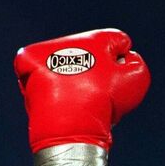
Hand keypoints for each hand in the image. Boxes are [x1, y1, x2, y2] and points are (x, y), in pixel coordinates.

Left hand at [15, 28, 149, 151]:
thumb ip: (137, 65)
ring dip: (77, 82)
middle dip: (99, 74)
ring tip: (80, 103)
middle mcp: (70, 40)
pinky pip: (46, 76)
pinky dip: (53, 87)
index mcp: (95, 40)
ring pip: (69, 67)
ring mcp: (45, 52)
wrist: (68, 125)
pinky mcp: (27, 65)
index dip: (125, 63)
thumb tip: (127, 58)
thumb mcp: (134, 83)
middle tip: (100, 98)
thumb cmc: (103, 104)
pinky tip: (61, 100)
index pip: (119, 42)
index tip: (119, 83)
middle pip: (91, 57)